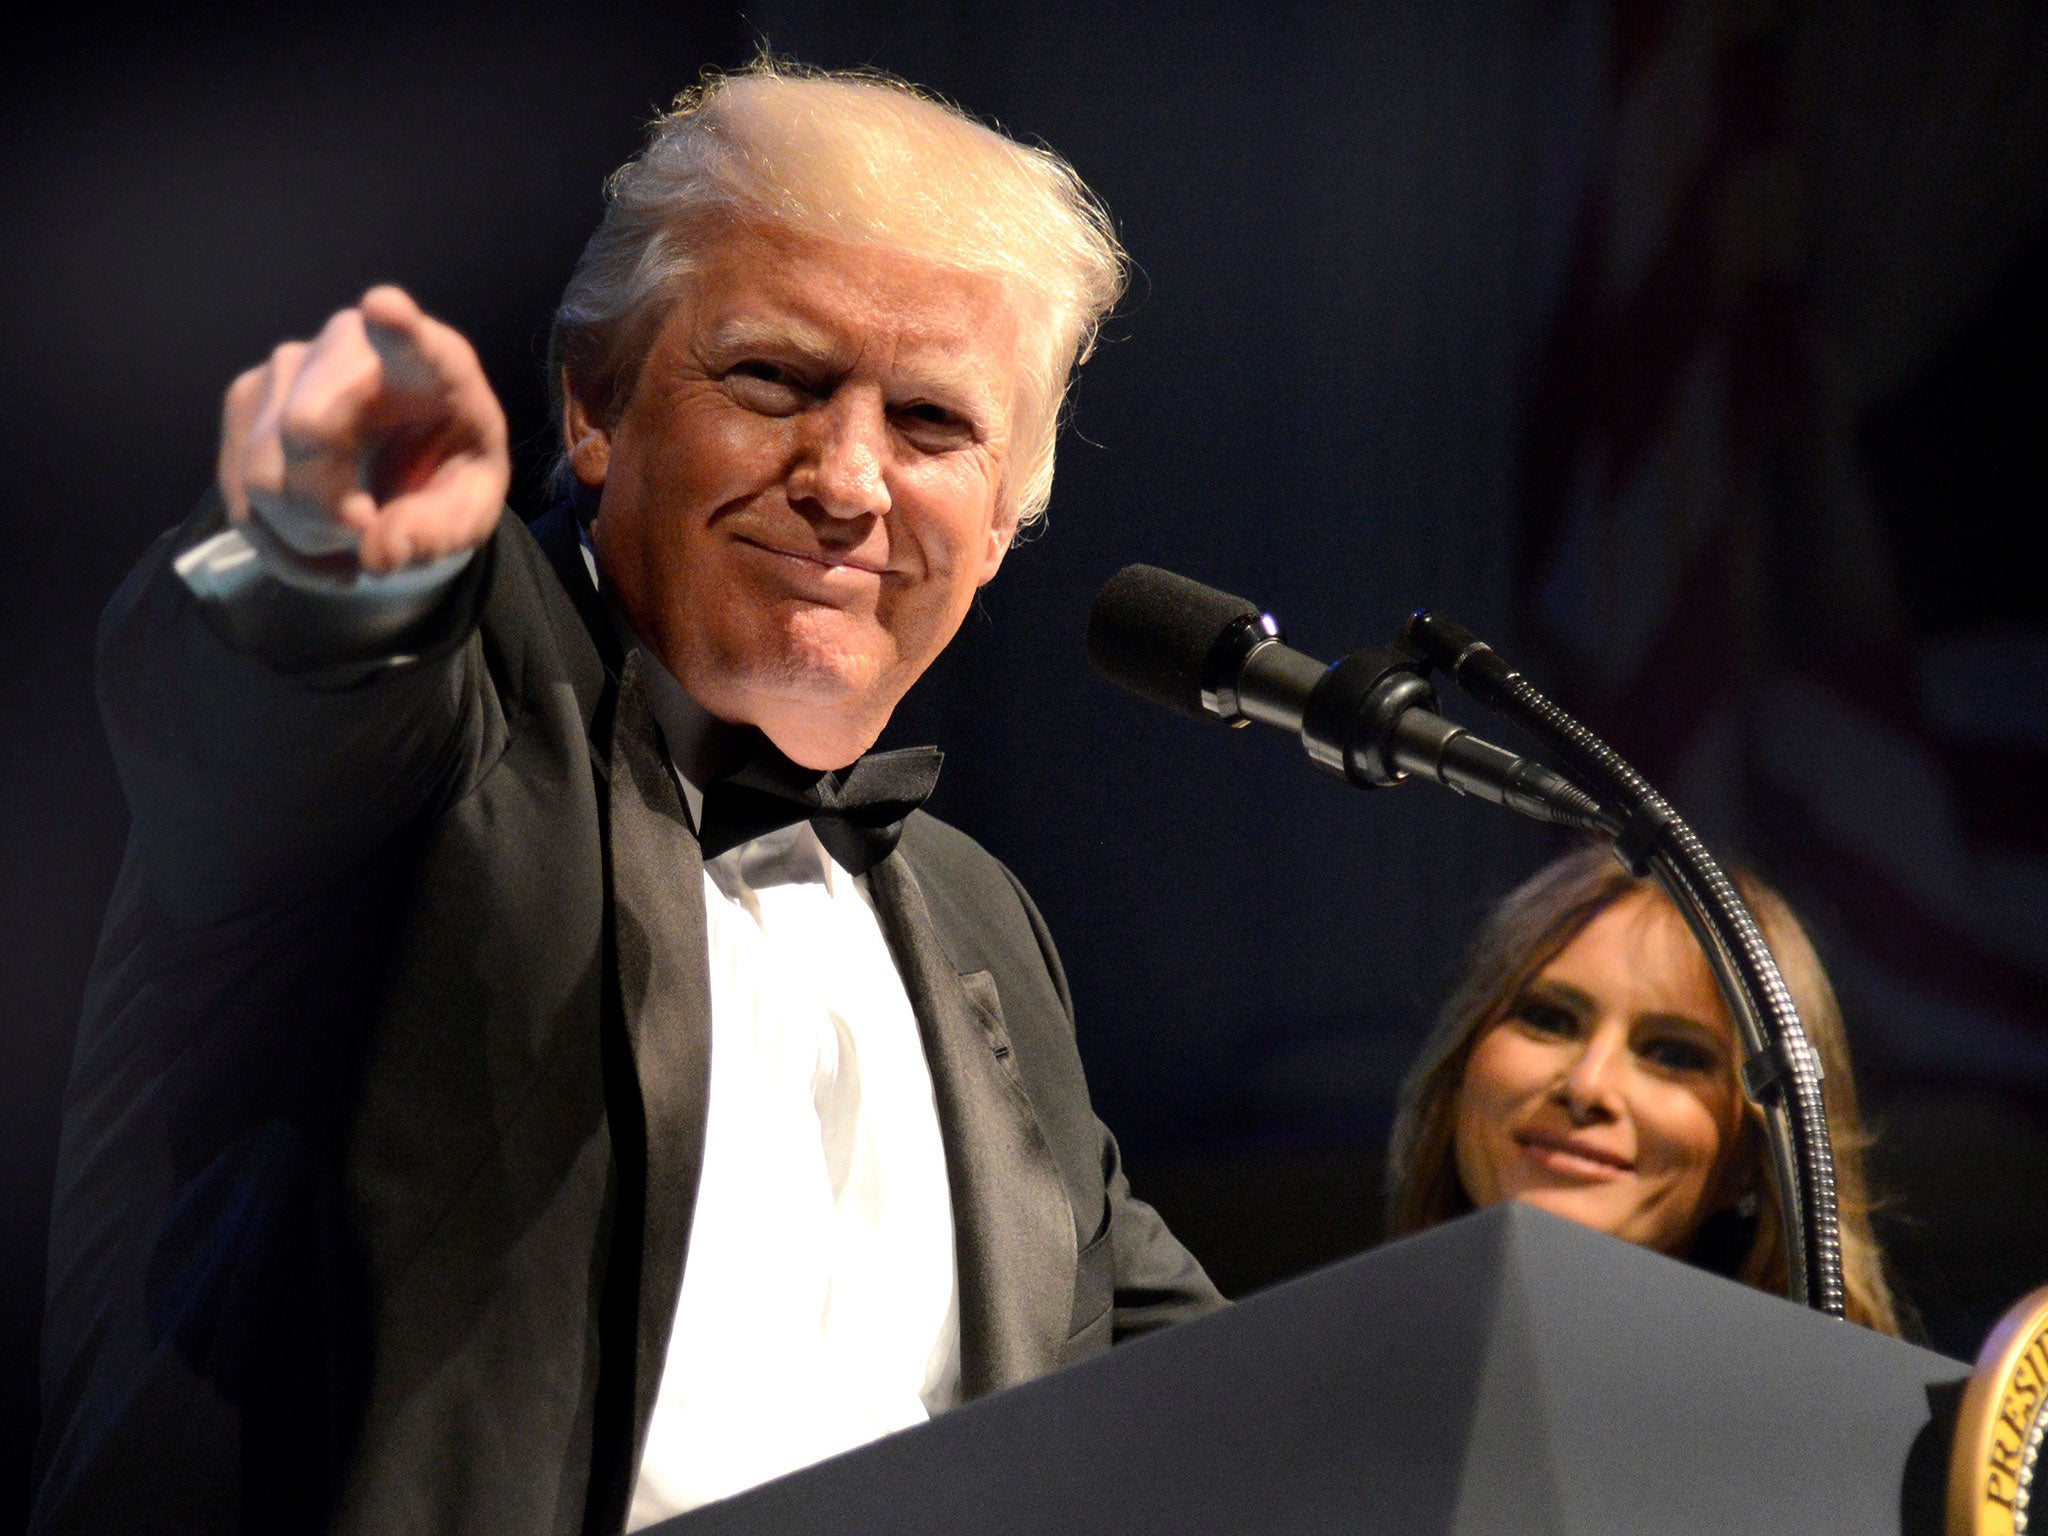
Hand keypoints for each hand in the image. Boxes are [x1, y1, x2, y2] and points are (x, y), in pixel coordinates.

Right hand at [218, 286, 509, 577]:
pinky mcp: (246, 402)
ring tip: (351, 540)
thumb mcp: (468, 509)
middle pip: (303, 428)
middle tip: (366, 534)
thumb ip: (439, 530)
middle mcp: (347, 345)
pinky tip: (320, 551)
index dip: (396, 325)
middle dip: (328, 510)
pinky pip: (239, 495)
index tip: (386, 308)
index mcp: (430, 361)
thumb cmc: (447, 470)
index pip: (408, 337)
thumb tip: (378, 555)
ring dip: (305, 535)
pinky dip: (279, 545)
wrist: (411, 463)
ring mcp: (286, 367)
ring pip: (261, 473)